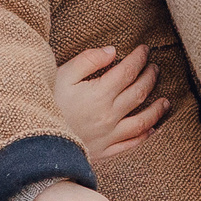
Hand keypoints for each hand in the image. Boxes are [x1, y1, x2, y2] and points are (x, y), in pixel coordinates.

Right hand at [54, 44, 165, 165]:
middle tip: (154, 68)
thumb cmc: (46, 104)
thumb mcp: (61, 75)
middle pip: (139, 93)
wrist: (34, 142)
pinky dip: (144, 136)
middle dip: (150, 77)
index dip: (139, 58)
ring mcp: (109, 135)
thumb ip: (88, 60)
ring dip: (157, 109)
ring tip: (165, 101)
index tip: (145, 49)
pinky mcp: (104, 151)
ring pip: (142, 121)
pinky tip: (152, 130)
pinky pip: (131, 144)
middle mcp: (109, 115)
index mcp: (100, 93)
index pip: (128, 71)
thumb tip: (113, 51)